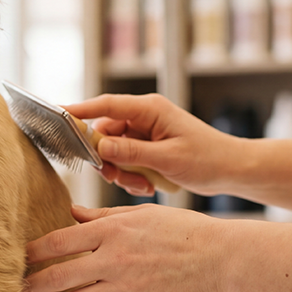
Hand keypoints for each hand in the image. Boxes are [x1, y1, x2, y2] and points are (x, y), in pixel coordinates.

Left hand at [24, 204, 223, 291]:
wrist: (223, 257)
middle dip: (32, 283)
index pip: (59, 242)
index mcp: (111, 231)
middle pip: (59, 274)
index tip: (19, 258)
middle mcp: (113, 259)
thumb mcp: (141, 213)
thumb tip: (72, 212)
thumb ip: (103, 215)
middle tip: (14, 289)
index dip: (34, 252)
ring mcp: (126, 288)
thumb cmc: (184, 230)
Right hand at [64, 93, 239, 197]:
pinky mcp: (148, 148)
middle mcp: (144, 117)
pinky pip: (125, 161)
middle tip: (116, 178)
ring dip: (121, 172)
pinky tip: (148, 186)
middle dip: (107, 159)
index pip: (106, 105)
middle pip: (105, 133)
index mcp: (150, 109)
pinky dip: (131, 176)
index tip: (57, 114)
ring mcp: (145, 132)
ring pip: (113, 151)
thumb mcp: (168, 158)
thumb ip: (131, 152)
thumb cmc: (208, 159)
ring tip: (143, 186)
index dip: (79, 110)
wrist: (233, 171)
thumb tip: (100, 147)